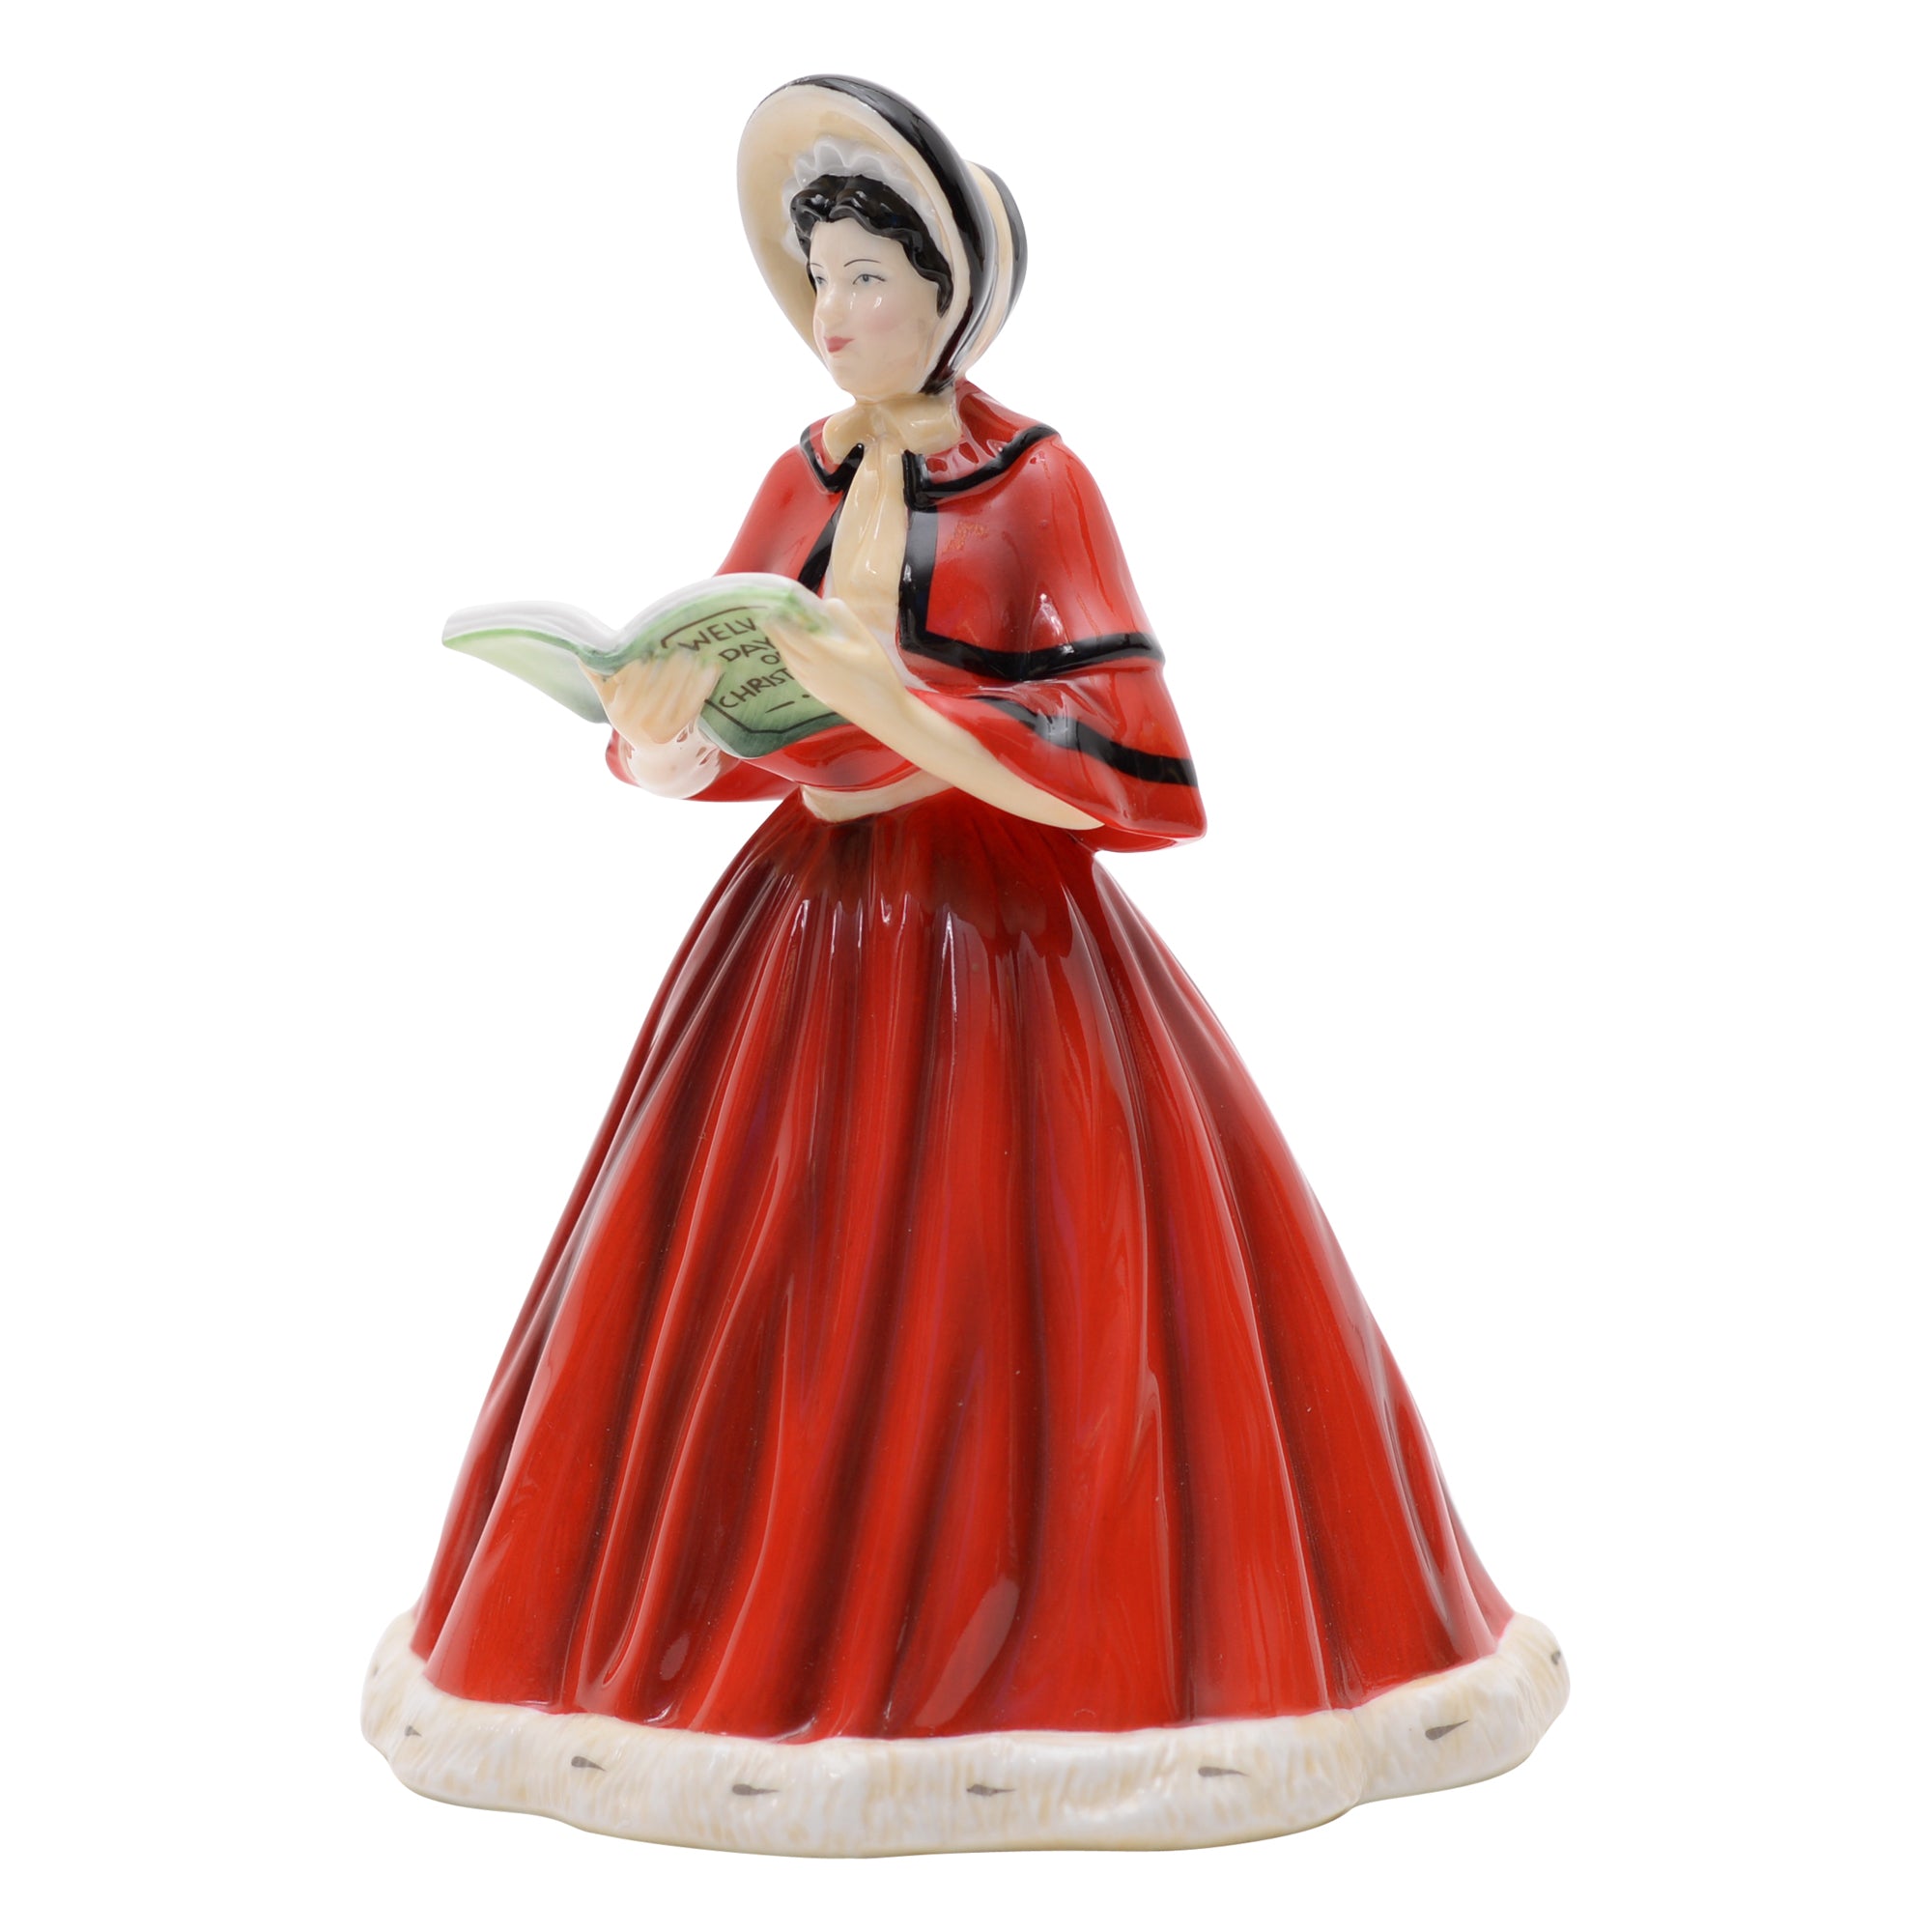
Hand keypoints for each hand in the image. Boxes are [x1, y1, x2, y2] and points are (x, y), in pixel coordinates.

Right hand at [582, 650, 720, 746]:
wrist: (659, 759)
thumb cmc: (634, 719)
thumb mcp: (611, 702)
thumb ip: (598, 677)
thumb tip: (580, 653)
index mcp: (619, 712)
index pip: (631, 682)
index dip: (643, 663)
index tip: (652, 645)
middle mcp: (638, 725)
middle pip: (656, 687)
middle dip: (669, 665)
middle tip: (681, 644)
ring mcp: (662, 731)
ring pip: (676, 694)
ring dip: (689, 672)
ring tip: (697, 652)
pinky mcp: (685, 733)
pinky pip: (695, 704)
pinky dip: (704, 685)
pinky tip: (713, 668)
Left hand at [762, 597, 911, 731]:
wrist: (883, 712)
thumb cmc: (877, 674)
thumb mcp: (866, 641)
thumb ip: (846, 619)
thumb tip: (828, 602)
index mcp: (821, 654)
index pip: (788, 633)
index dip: (776, 618)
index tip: (768, 605)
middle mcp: (810, 669)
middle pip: (783, 646)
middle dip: (773, 629)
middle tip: (767, 613)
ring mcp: (811, 683)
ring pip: (787, 660)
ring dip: (780, 644)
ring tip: (778, 629)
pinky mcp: (815, 693)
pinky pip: (794, 670)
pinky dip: (789, 657)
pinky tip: (794, 652)